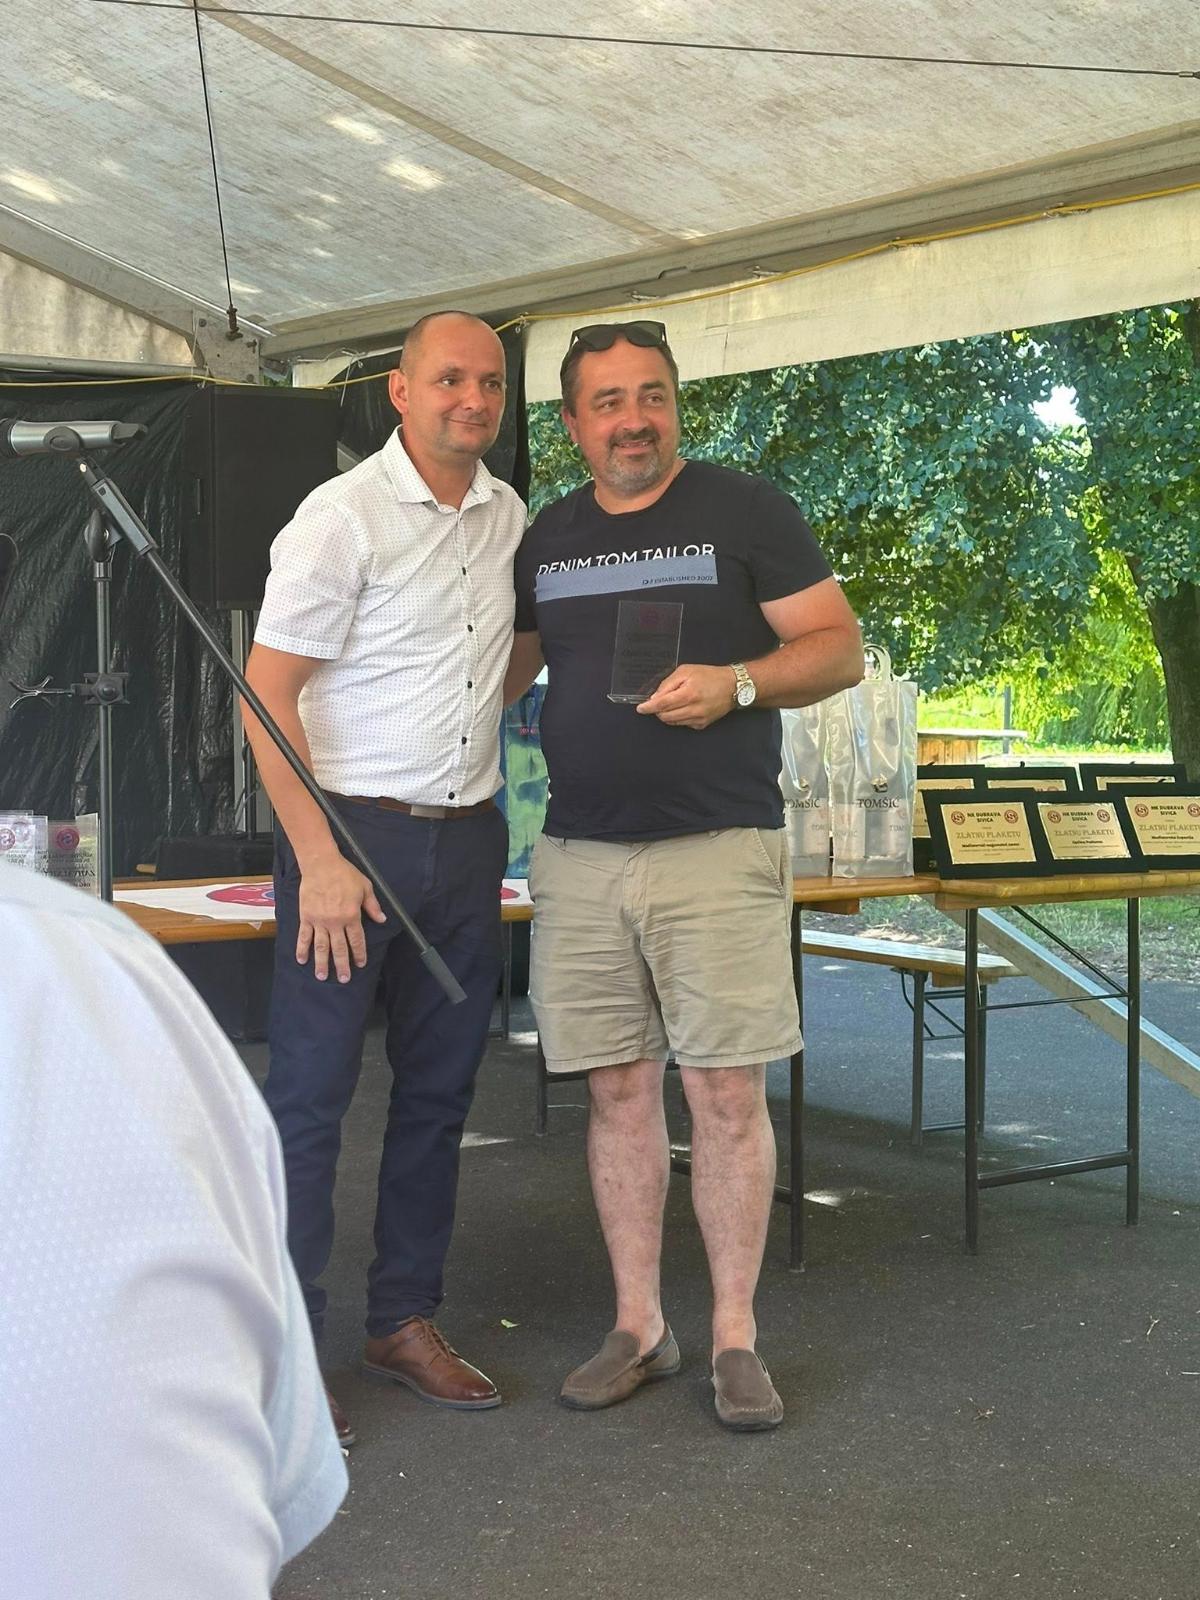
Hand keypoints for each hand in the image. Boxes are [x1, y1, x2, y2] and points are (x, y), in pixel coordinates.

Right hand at [296, 854, 386, 982]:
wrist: (321, 864)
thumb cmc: (345, 874)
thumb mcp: (365, 887)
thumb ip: (372, 906)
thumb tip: (382, 920)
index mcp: (351, 916)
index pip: (356, 940)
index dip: (359, 954)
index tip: (360, 964)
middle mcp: (335, 922)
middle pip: (339, 948)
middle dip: (342, 965)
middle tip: (344, 979)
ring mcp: (319, 921)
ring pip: (321, 946)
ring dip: (322, 963)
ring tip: (322, 977)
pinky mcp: (306, 917)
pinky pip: (303, 936)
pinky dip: (301, 949)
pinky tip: (301, 960)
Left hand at [635, 664, 735, 729]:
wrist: (732, 686)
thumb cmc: (709, 676)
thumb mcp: (686, 671)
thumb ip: (668, 684)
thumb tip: (655, 697)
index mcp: (689, 694)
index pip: (662, 705)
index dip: (648, 707)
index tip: (640, 709)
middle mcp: (693, 709)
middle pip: (665, 716)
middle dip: (657, 710)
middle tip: (660, 701)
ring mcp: (698, 719)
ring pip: (672, 722)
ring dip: (667, 714)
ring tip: (674, 703)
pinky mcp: (702, 725)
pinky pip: (682, 724)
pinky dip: (677, 718)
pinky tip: (684, 708)